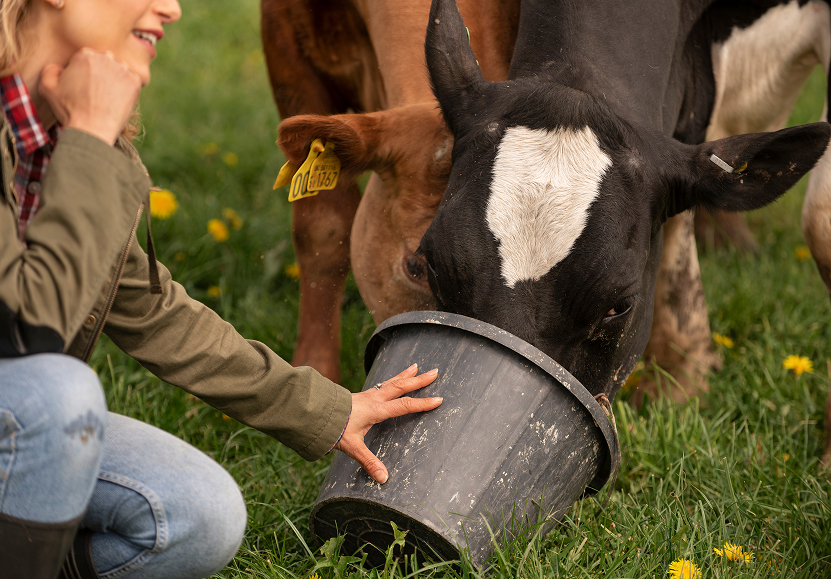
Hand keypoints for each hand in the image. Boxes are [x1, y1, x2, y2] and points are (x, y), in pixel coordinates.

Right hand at [39, 48, 141, 144]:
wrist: (92, 129)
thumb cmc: (69, 110)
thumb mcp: (47, 87)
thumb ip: (50, 70)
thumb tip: (59, 67)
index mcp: (85, 54)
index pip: (87, 60)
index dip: (84, 75)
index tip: (84, 88)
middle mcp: (106, 57)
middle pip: (104, 63)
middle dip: (101, 75)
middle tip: (96, 94)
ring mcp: (123, 69)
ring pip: (119, 72)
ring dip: (115, 82)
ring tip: (107, 99)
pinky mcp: (135, 82)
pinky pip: (132, 82)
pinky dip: (127, 91)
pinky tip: (117, 102)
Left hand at [336, 364, 441, 483]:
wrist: (316, 413)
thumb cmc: (334, 428)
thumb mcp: (353, 447)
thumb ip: (369, 462)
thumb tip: (383, 478)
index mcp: (376, 410)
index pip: (404, 406)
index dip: (423, 404)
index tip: (439, 400)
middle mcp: (374, 399)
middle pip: (401, 386)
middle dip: (419, 380)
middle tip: (435, 372)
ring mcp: (368, 395)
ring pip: (391, 381)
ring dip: (405, 375)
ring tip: (417, 366)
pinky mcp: (362, 395)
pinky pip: (382, 384)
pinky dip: (391, 378)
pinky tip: (392, 378)